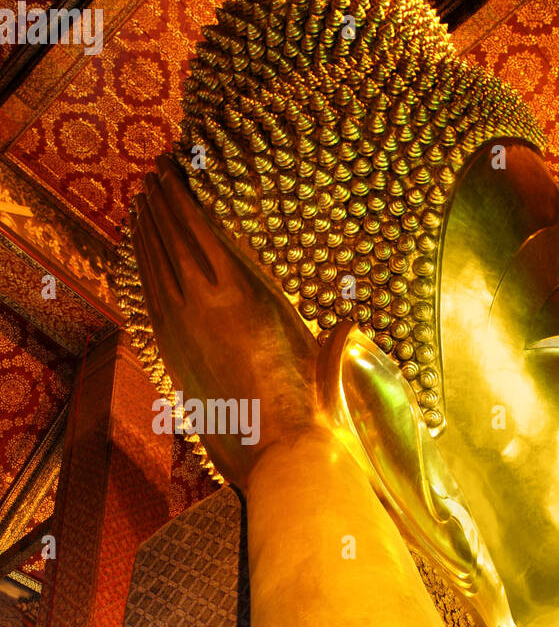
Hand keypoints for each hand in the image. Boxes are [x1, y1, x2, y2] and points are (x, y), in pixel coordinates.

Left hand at [130, 155, 321, 486]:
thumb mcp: (328, 364)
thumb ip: (334, 341)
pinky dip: (142, 269)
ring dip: (146, 231)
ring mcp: (182, 331)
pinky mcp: (172, 355)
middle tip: (155, 175)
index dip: (184, 196)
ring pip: (153, 265)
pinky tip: (140, 256)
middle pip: (173, 238)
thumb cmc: (313, 410)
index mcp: (246, 295)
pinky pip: (149, 298)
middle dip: (162, 203)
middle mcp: (206, 306)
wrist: (282, 456)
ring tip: (142, 203)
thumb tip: (350, 324)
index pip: (202, 229)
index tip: (173, 170)